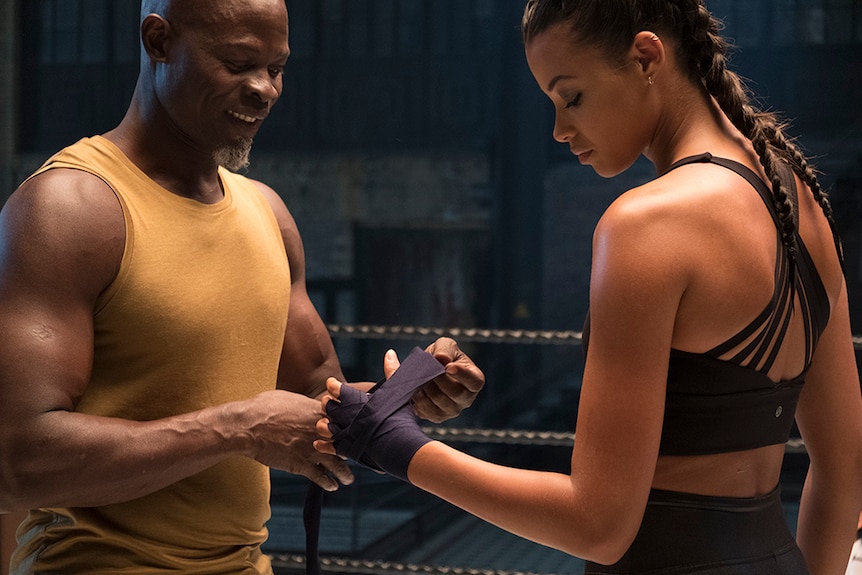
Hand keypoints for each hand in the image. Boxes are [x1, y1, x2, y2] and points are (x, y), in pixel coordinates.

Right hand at [244, 390, 353, 490]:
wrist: (249, 427)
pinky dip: (328, 483)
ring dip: (345, 473)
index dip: (351, 427)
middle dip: (351, 450)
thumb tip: (309, 406)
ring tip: (348, 478)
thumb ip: (306, 405)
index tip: (353, 433)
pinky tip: (332, 486)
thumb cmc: (264, 407)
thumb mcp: (291, 399)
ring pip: (338, 464)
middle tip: (355, 456)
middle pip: (346, 443)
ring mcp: (313, 449)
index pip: (345, 420)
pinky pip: (321, 477)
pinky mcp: (302, 465)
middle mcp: (321, 432)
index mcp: (319, 412)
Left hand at [315, 376, 431, 481]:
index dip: (332, 385)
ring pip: (324, 427)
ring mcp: (345, 434)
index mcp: (356, 399)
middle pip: (327, 406)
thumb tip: (390, 352)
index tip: (332, 383)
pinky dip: (323, 446)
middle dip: (327, 403)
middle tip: (329, 402)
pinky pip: (329, 447)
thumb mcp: (397, 391)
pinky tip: (318, 444)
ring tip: (324, 423)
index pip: (336, 388)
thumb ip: (392, 371)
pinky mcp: (347, 450)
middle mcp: (347, 416)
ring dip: (323, 424)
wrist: (401, 447)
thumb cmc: (401, 418)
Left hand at [410, 337, 485, 422]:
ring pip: (439, 402)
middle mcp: (466, 399)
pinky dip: (417, 399)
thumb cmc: (442, 356)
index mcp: (474, 380)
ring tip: (419, 377)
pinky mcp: (436, 417)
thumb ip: (444, 349)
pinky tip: (414, 388)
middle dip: (438, 380)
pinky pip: (426, 411)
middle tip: (427, 370)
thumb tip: (440, 359)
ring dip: (426, 388)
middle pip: (455, 393)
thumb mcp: (445, 346)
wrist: (427, 369)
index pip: (474, 381)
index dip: (463, 375)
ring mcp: (452, 410)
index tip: (448, 367)